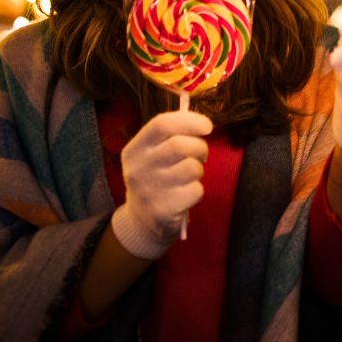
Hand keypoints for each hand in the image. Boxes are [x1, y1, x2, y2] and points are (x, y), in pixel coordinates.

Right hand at [110, 110, 211, 259]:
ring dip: (199, 170)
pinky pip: (196, 190)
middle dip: (200, 147)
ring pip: (192, 168)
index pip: (161, 125)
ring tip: (191, 176)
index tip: (207, 126)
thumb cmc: (156, 178)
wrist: (142, 221)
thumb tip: (203, 124)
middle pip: (180, 145)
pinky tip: (186, 194)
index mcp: (134, 150)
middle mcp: (138, 168)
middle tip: (202, 154)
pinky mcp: (163, 210)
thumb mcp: (152, 155)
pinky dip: (197, 190)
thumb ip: (172, 136)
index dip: (189, 121)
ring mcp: (149, 190)